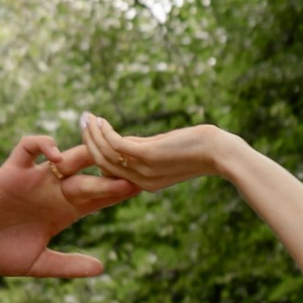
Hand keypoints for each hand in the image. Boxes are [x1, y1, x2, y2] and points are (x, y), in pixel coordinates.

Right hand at [0, 134, 134, 280]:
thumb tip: (102, 267)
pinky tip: (57, 155)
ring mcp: (35, 178)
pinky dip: (43, 144)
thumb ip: (67, 265)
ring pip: (67, 157)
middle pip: (91, 174)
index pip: (100, 197)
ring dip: (87, 151)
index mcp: (64, 212)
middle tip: (137, 162)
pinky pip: (30, 147)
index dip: (120, 191)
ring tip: (107, 150)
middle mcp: (54, 191)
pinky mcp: (12, 170)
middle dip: (113, 169)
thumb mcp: (37, 264)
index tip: (145, 186)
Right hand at [78, 111, 237, 194]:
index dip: (96, 151)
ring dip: (93, 134)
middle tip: (83, 122)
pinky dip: (106, 132)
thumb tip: (128, 140)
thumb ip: (145, 149)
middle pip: (103, 163)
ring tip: (87, 118)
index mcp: (144, 184)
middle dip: (89, 141)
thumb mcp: (166, 151)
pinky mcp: (147, 156)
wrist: (220, 153)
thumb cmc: (198, 149)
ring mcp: (143, 170)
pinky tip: (102, 121)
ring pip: (106, 154)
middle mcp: (141, 181)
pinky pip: (116, 145)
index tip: (89, 133)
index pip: (111, 171)